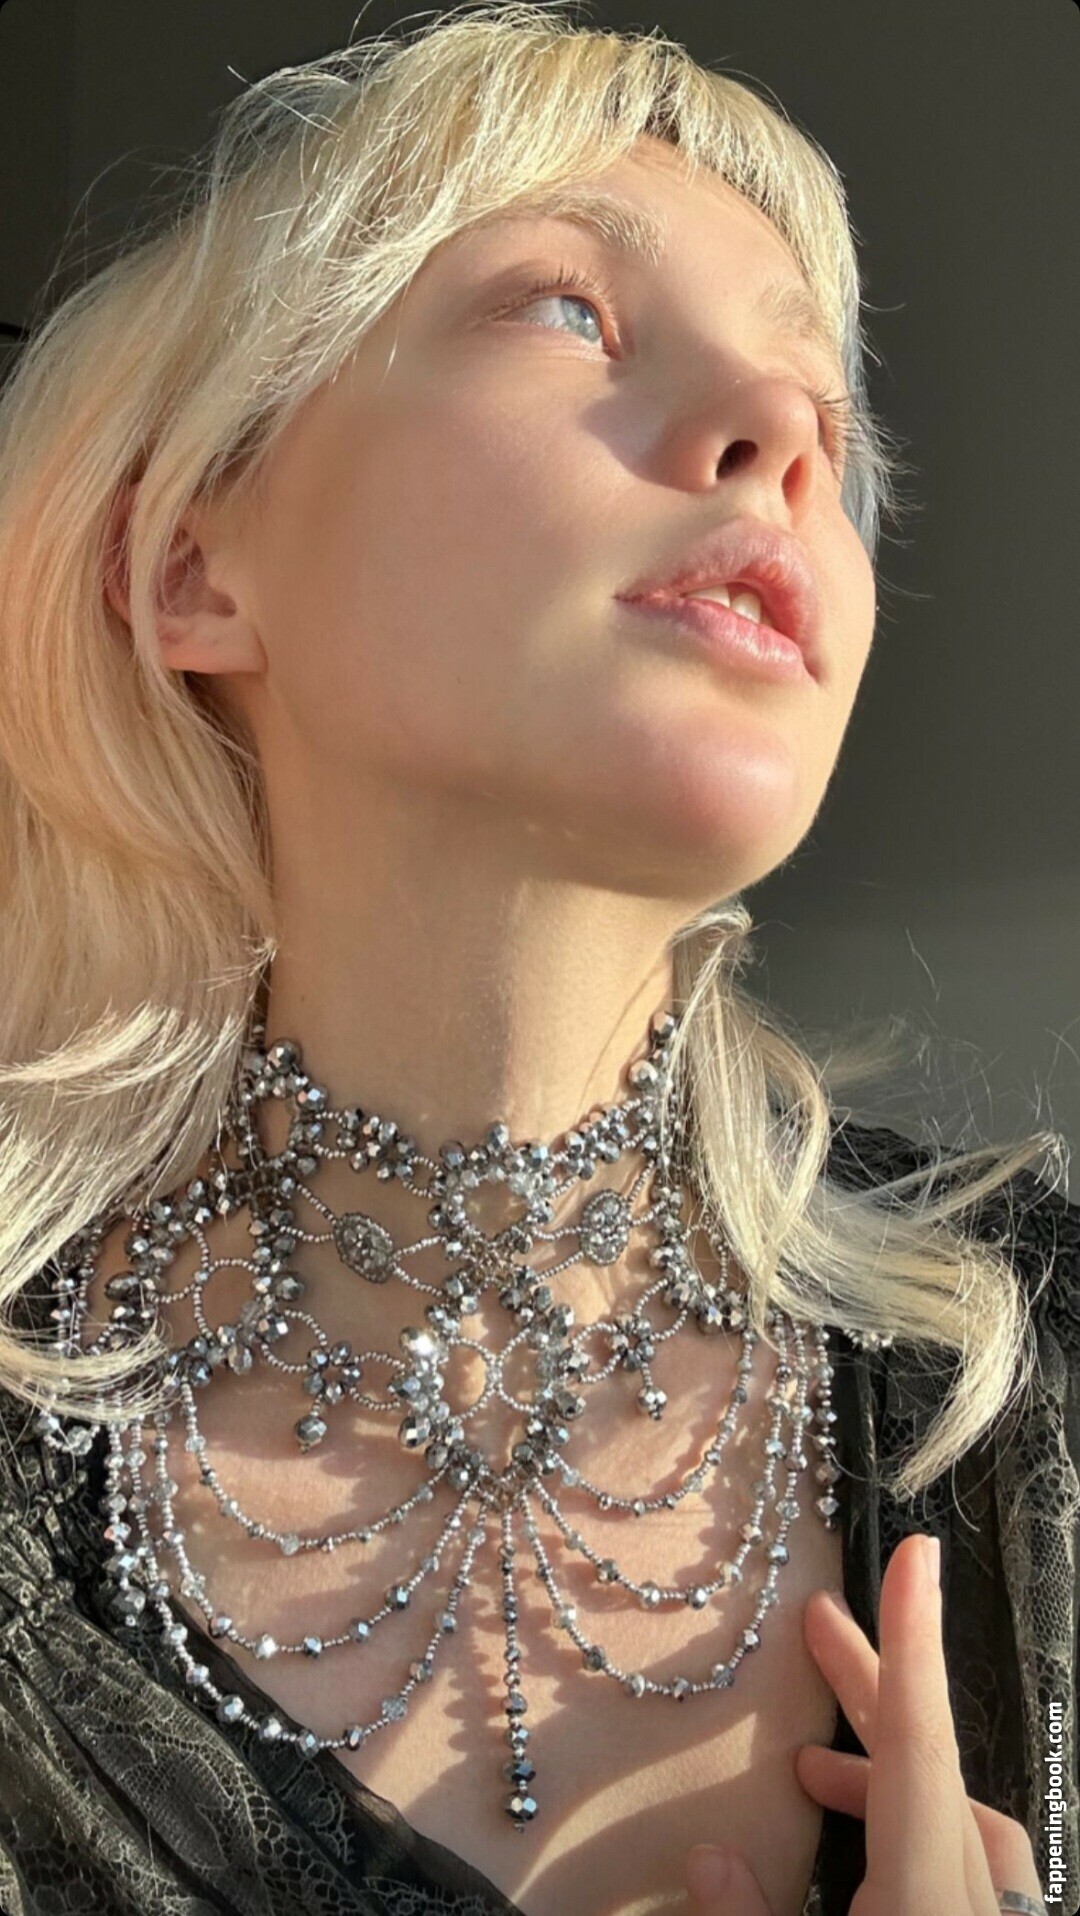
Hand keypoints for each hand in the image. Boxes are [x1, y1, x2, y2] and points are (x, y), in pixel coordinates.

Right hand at [684, 1533, 1045, 1913]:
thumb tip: (707, 1854)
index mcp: (929, 1896)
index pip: (919, 1743)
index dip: (914, 1641)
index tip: (918, 1555)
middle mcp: (980, 1901)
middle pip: (934, 1764)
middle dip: (876, 1684)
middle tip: (819, 1621)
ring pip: (962, 1818)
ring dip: (891, 1772)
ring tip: (811, 1766)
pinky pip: (974, 1866)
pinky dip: (925, 1828)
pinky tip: (871, 1854)